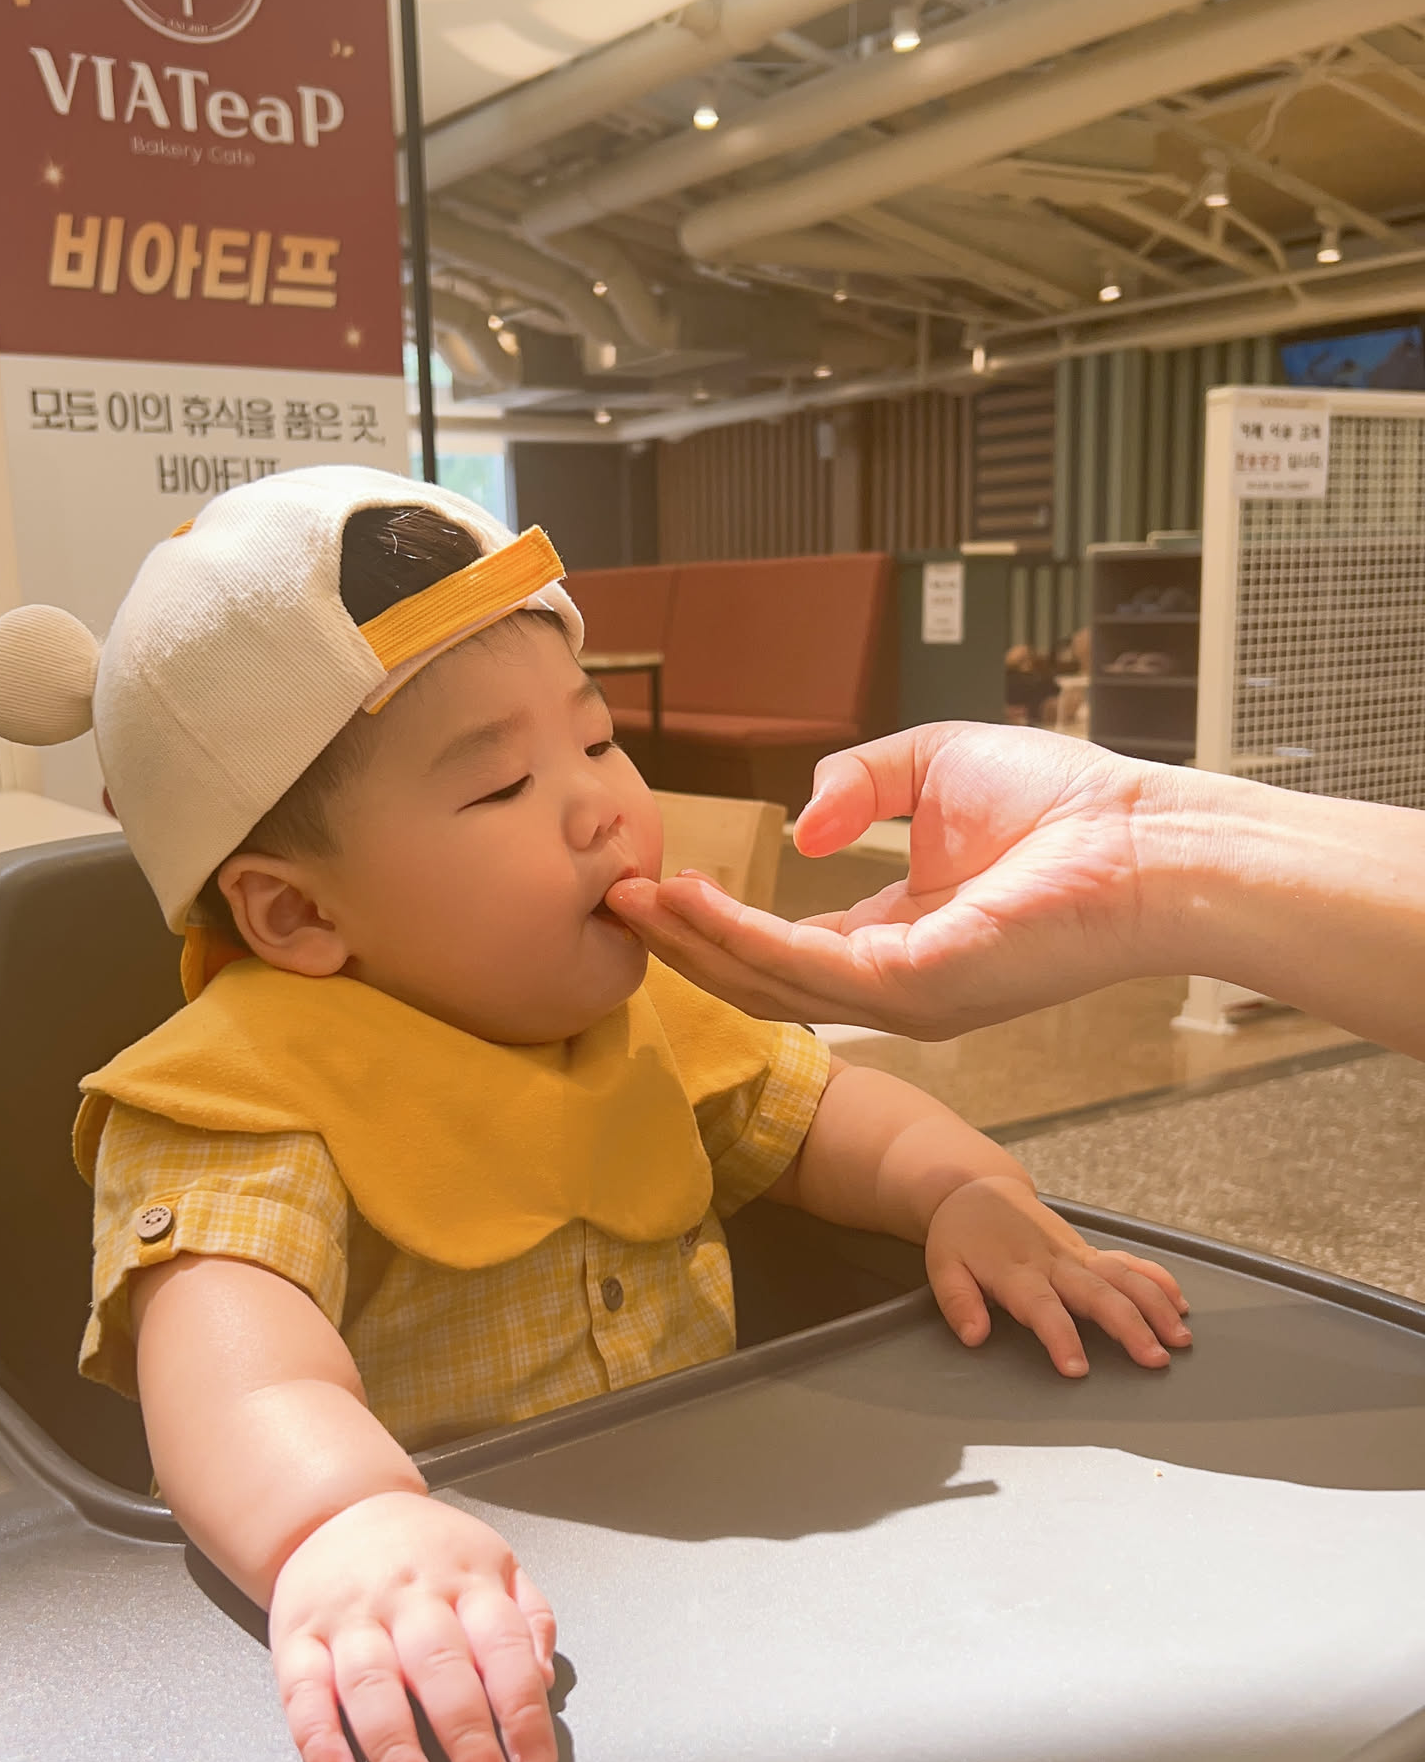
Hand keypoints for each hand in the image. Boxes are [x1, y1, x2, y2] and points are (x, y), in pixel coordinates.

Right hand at [269, 1490, 557, 1761]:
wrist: (338, 1510)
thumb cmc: (428, 1552)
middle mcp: (408, 1596)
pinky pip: (303, 1693)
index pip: (503, 1646)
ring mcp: (349, 1617)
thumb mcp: (495, 1563)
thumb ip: (529, 1620)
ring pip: (373, 1686)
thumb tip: (542, 1682)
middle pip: (440, 1670)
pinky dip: (319, 1742)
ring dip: (397, 1752)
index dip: (522, 1709)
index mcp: (465, 1579)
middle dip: (467, 1739)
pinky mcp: (296, 1637)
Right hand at [607, 724, 1175, 1037]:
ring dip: (693, 942)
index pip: (789, 948)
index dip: (720, 922)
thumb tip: (802, 826)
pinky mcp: (914, 988)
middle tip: (616, 903)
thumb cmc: (1067, 805)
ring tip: (635, 899)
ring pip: (768, 982)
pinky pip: (802, 965)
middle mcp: (895, 983)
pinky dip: (738, 935)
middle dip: (685, 944)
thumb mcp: (933, 764)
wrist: (1145, 837)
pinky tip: (692, 901)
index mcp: (900, 939)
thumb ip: (860, 783)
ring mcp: (903, 997)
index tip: (663, 884)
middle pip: (761, 979)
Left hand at [926, 1176, 1191, 1377]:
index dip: (1061, 1337)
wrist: (976, 1189)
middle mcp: (1053, 1262)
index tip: (1077, 1368)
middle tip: (1154, 1359)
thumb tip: (974, 1336)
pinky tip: (1179, 1303)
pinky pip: (1128, 1262)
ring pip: (1123, 1277)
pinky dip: (1156, 1280)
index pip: (1043, 1308)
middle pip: (1098, 1294)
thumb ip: (958, 1302)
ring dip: (1155, 1306)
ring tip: (1179, 1339)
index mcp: (1016, 1271)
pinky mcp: (1088, 1250)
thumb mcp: (943, 1267)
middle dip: (1130, 1327)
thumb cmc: (961, 1235)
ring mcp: (1075, 1254)